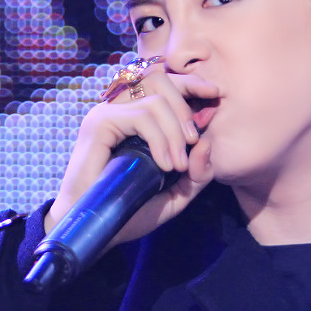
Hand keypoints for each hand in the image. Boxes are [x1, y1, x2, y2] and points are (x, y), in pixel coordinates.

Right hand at [44, 63, 217, 247]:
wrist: (95, 231)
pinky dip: (160, 139)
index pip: (163, 83)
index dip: (191, 84)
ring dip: (175, 133)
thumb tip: (207, 142)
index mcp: (135, 117)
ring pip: (156, 100)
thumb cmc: (129, 213)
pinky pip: (141, 116)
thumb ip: (196, 174)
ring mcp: (108, 114)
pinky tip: (164, 165)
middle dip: (186, 107)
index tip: (215, 95)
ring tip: (177, 166)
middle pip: (160, 79)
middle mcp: (120, 109)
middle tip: (193, 142)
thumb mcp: (174, 195)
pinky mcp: (99, 123)